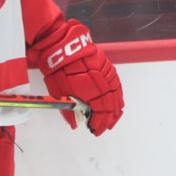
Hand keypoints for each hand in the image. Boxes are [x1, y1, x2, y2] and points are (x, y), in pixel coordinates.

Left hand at [30, 19, 123, 134]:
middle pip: (111, 105)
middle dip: (108, 118)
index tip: (94, 130)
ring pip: (117, 94)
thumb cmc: (57, 70)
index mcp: (91, 91)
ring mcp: (107, 74)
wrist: (61, 45)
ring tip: (113, 118)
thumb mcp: (58, 93)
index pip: (101, 112)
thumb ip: (69, 110)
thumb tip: (75, 124)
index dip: (99, 123)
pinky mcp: (107, 66)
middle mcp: (103, 83)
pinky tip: (117, 100)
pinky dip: (118, 95)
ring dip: (116, 108)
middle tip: (104, 128)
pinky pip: (116, 84)